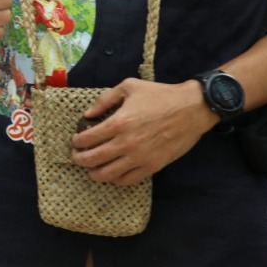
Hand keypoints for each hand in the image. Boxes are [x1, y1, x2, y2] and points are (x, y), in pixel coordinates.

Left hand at [69, 79, 216, 185]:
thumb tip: (88, 114)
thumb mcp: (129, 87)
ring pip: (108, 174)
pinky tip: (112, 174)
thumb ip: (105, 99)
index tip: (75, 140)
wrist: (191, 109)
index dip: (77, 141)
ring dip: (94, 173)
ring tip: (91, 169)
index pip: (88, 139)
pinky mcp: (153, 166)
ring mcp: (140, 157)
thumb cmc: (160, 95)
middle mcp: (127, 143)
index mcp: (119, 122)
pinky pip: (128, 180)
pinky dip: (116, 179)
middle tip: (77, 157)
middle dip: (80, 160)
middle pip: (93, 159)